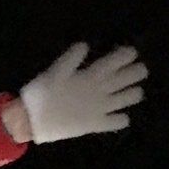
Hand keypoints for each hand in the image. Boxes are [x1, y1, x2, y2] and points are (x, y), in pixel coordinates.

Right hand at [19, 43, 147, 143]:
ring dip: (134, 93)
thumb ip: (71, 58)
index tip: (130, 53)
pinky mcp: (96, 124)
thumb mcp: (53, 71)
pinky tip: (119, 116)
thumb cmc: (39, 94)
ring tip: (132, 91)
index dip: (128, 54)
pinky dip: (121, 119)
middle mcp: (101, 90)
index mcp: (91, 75)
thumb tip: (85, 44)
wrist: (30, 122)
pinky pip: (117, 122)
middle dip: (138, 71)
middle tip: (138, 70)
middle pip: (131, 77)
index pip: (119, 60)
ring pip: (130, 98)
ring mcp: (101, 108)